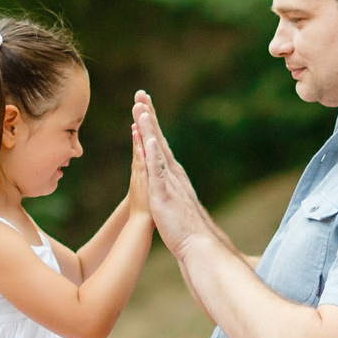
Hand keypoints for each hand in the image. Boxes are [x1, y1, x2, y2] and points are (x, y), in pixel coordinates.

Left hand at [131, 91, 211, 251]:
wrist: (198, 243)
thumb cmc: (185, 227)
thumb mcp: (173, 204)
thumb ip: (169, 192)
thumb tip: (166, 187)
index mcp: (171, 175)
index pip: (158, 144)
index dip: (150, 125)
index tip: (143, 106)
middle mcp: (171, 172)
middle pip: (157, 138)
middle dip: (149, 115)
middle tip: (140, 94)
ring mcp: (168, 181)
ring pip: (157, 148)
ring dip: (149, 127)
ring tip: (142, 108)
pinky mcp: (163, 192)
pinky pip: (157, 169)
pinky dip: (152, 152)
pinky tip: (148, 138)